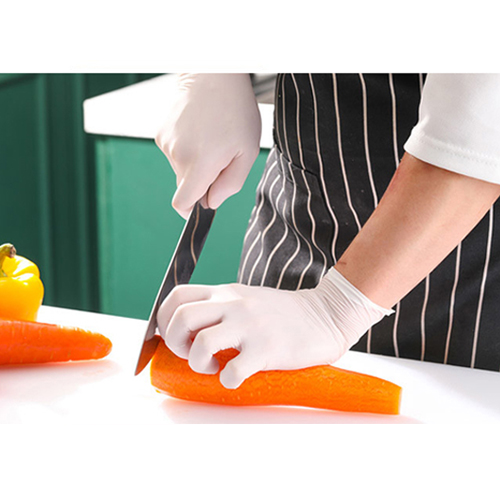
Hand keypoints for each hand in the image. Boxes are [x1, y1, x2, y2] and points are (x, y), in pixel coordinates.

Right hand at [155, 73, 261, 218]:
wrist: (213, 74)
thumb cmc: (235, 112)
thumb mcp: (246, 152)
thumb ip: (230, 184)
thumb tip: (212, 202)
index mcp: (199, 164)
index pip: (182, 203)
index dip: (192, 210)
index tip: (203, 205)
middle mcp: (177, 156)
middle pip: (186, 185)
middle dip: (202, 179)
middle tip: (220, 155)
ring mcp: (166, 143)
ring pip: (181, 168)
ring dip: (196, 162)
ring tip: (211, 137)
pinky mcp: (161, 133)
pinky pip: (175, 153)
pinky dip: (187, 149)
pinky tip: (199, 130)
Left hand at [156, 268, 392, 388]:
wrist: (326, 315)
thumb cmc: (283, 313)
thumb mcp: (246, 298)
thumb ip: (220, 307)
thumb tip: (189, 330)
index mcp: (226, 292)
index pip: (176, 295)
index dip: (163, 318)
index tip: (175, 336)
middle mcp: (233, 304)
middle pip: (179, 318)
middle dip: (174, 343)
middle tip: (191, 355)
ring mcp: (250, 326)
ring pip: (201, 345)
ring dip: (198, 364)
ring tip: (214, 368)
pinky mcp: (267, 349)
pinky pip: (233, 371)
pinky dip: (229, 381)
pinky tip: (238, 377)